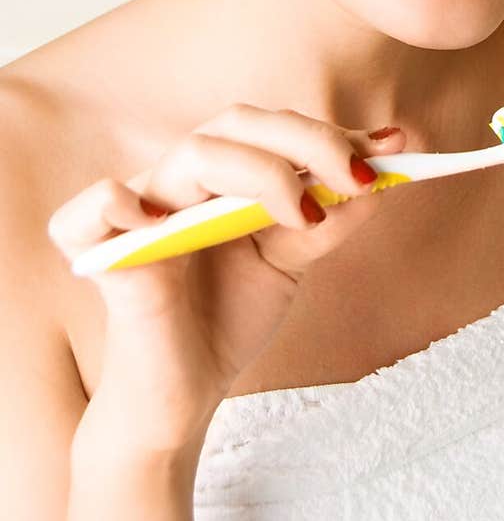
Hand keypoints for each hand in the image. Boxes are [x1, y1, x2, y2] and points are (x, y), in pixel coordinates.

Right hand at [47, 105, 407, 452]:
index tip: (392, 149)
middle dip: (308, 142)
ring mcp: (142, 212)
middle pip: (236, 124)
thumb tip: (383, 173)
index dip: (330, 134)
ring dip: (261, 172)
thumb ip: (330, 217)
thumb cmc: (227, 319)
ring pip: (193, 154)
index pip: (272, 126)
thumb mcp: (293, 261)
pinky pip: (95, 207)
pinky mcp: (104, 254)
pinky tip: (160, 219)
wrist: (183, 396)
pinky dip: (118, 201)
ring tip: (306, 217)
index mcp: (222, 173)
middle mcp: (181, 180)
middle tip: (360, 179)